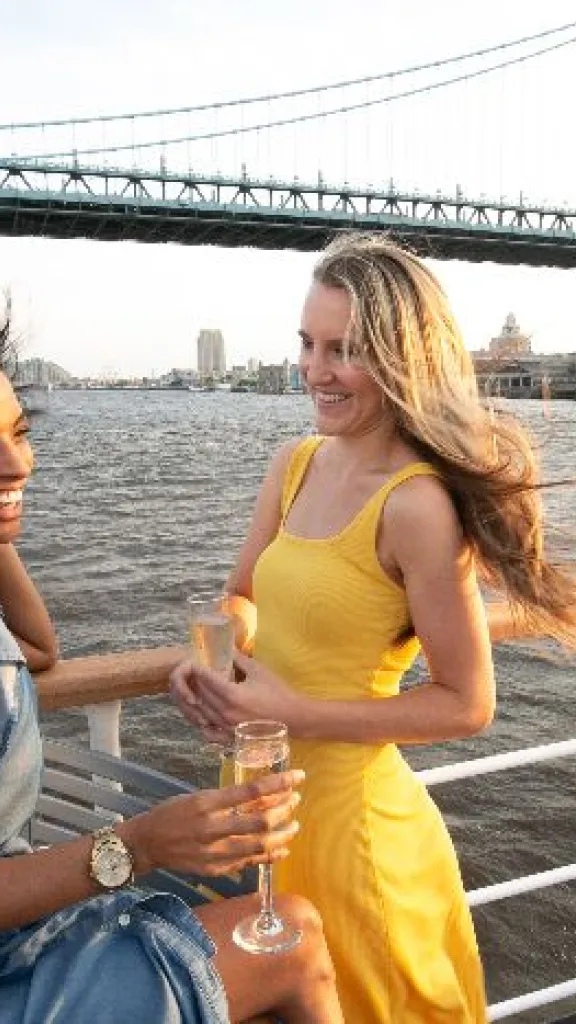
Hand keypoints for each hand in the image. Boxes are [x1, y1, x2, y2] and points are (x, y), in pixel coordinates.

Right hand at [124, 769, 303, 877]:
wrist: (146, 844)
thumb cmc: (171, 813)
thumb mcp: (197, 796)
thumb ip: (227, 798)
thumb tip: (262, 794)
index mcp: (206, 803)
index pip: (250, 791)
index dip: (279, 784)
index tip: (298, 776)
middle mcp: (211, 828)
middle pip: (260, 821)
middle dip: (284, 809)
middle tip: (295, 800)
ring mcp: (214, 852)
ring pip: (259, 845)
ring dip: (282, 834)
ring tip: (293, 825)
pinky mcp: (215, 869)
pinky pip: (249, 862)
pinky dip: (270, 855)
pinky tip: (281, 848)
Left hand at [170, 651, 308, 742]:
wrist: (294, 717)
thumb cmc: (278, 692)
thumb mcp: (259, 671)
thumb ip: (239, 659)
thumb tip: (226, 646)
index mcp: (232, 694)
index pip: (205, 678)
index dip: (198, 668)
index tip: (196, 661)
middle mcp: (225, 712)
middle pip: (200, 694)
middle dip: (196, 681)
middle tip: (197, 672)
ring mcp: (226, 727)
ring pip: (201, 712)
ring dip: (198, 699)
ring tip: (199, 689)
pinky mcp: (230, 738)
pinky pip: (208, 731)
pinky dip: (203, 721)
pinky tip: (207, 712)